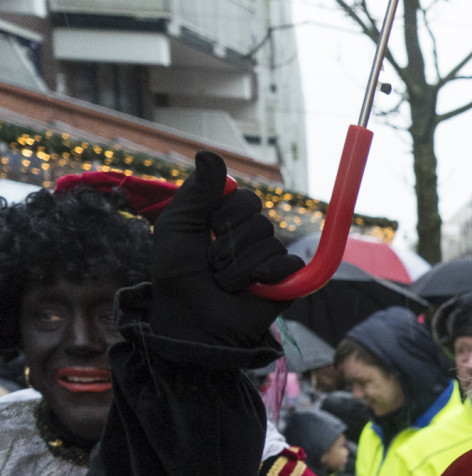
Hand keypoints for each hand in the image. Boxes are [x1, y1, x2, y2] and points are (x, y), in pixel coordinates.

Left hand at [148, 151, 303, 344]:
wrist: (194, 322)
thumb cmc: (178, 277)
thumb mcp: (177, 228)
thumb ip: (197, 192)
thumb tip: (209, 153)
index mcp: (224, 219)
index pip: (243, 197)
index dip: (224, 214)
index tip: (205, 233)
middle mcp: (248, 236)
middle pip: (258, 217)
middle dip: (230, 242)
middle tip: (212, 263)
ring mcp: (268, 258)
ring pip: (269, 242)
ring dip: (240, 266)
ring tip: (226, 283)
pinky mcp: (285, 281)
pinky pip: (290, 264)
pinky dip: (269, 277)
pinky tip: (254, 289)